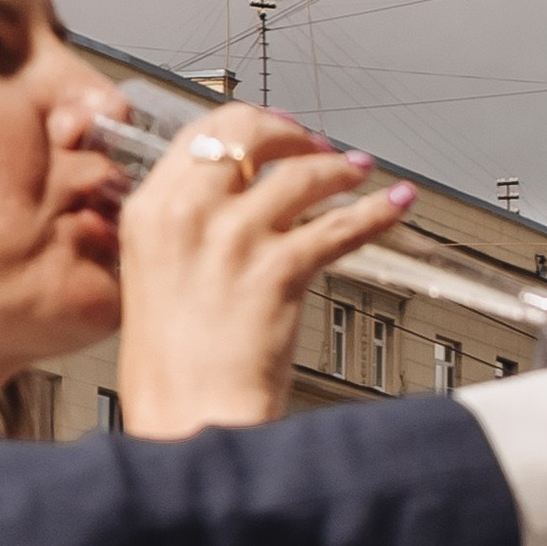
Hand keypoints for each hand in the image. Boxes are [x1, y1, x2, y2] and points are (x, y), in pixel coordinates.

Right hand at [115, 105, 417, 432]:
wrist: (190, 419)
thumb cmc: (173, 369)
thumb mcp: (153, 280)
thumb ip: (183, 233)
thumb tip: (228, 206)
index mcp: (150, 212)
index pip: (201, 135)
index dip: (249, 126)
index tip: (276, 132)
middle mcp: (188, 215)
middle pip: (248, 135)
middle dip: (291, 134)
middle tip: (316, 146)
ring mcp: (235, 239)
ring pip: (301, 175)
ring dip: (337, 168)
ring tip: (358, 172)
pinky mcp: (278, 270)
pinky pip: (339, 226)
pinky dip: (375, 212)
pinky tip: (396, 204)